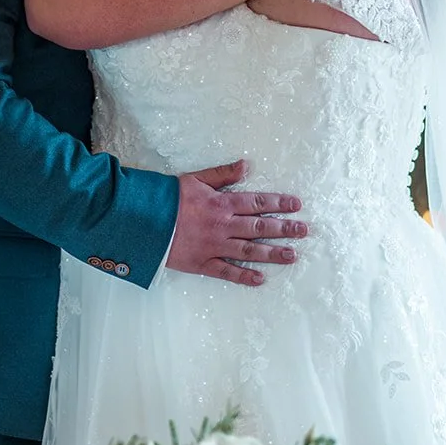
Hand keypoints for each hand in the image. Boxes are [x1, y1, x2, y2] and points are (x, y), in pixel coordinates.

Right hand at [167, 159, 307, 287]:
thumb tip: (247, 165)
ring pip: (249, 250)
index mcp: (222, 203)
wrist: (141, 219)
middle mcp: (223, 225)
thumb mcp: (196, 178)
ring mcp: (214, 246)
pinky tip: (260, 279)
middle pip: (260, 227)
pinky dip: (244, 276)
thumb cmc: (167, 197)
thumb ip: (223, 174)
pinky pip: (227, 271)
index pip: (258, 203)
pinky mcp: (202, 263)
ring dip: (272, 253)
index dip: (279, 203)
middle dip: (284, 229)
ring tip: (292, 255)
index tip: (297, 205)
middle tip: (304, 231)